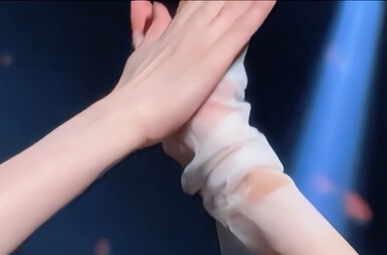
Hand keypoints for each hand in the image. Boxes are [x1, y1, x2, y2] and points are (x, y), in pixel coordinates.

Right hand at [110, 0, 275, 153]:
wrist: (129, 112)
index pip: (198, 0)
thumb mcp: (141, 50)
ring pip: (232, 6)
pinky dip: (257, 12)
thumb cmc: (134, 90)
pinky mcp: (213, 59)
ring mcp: (203, 40)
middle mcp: (191, 27)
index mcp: (175, 27)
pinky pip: (241, 30)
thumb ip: (150, 28)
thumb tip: (153, 6)